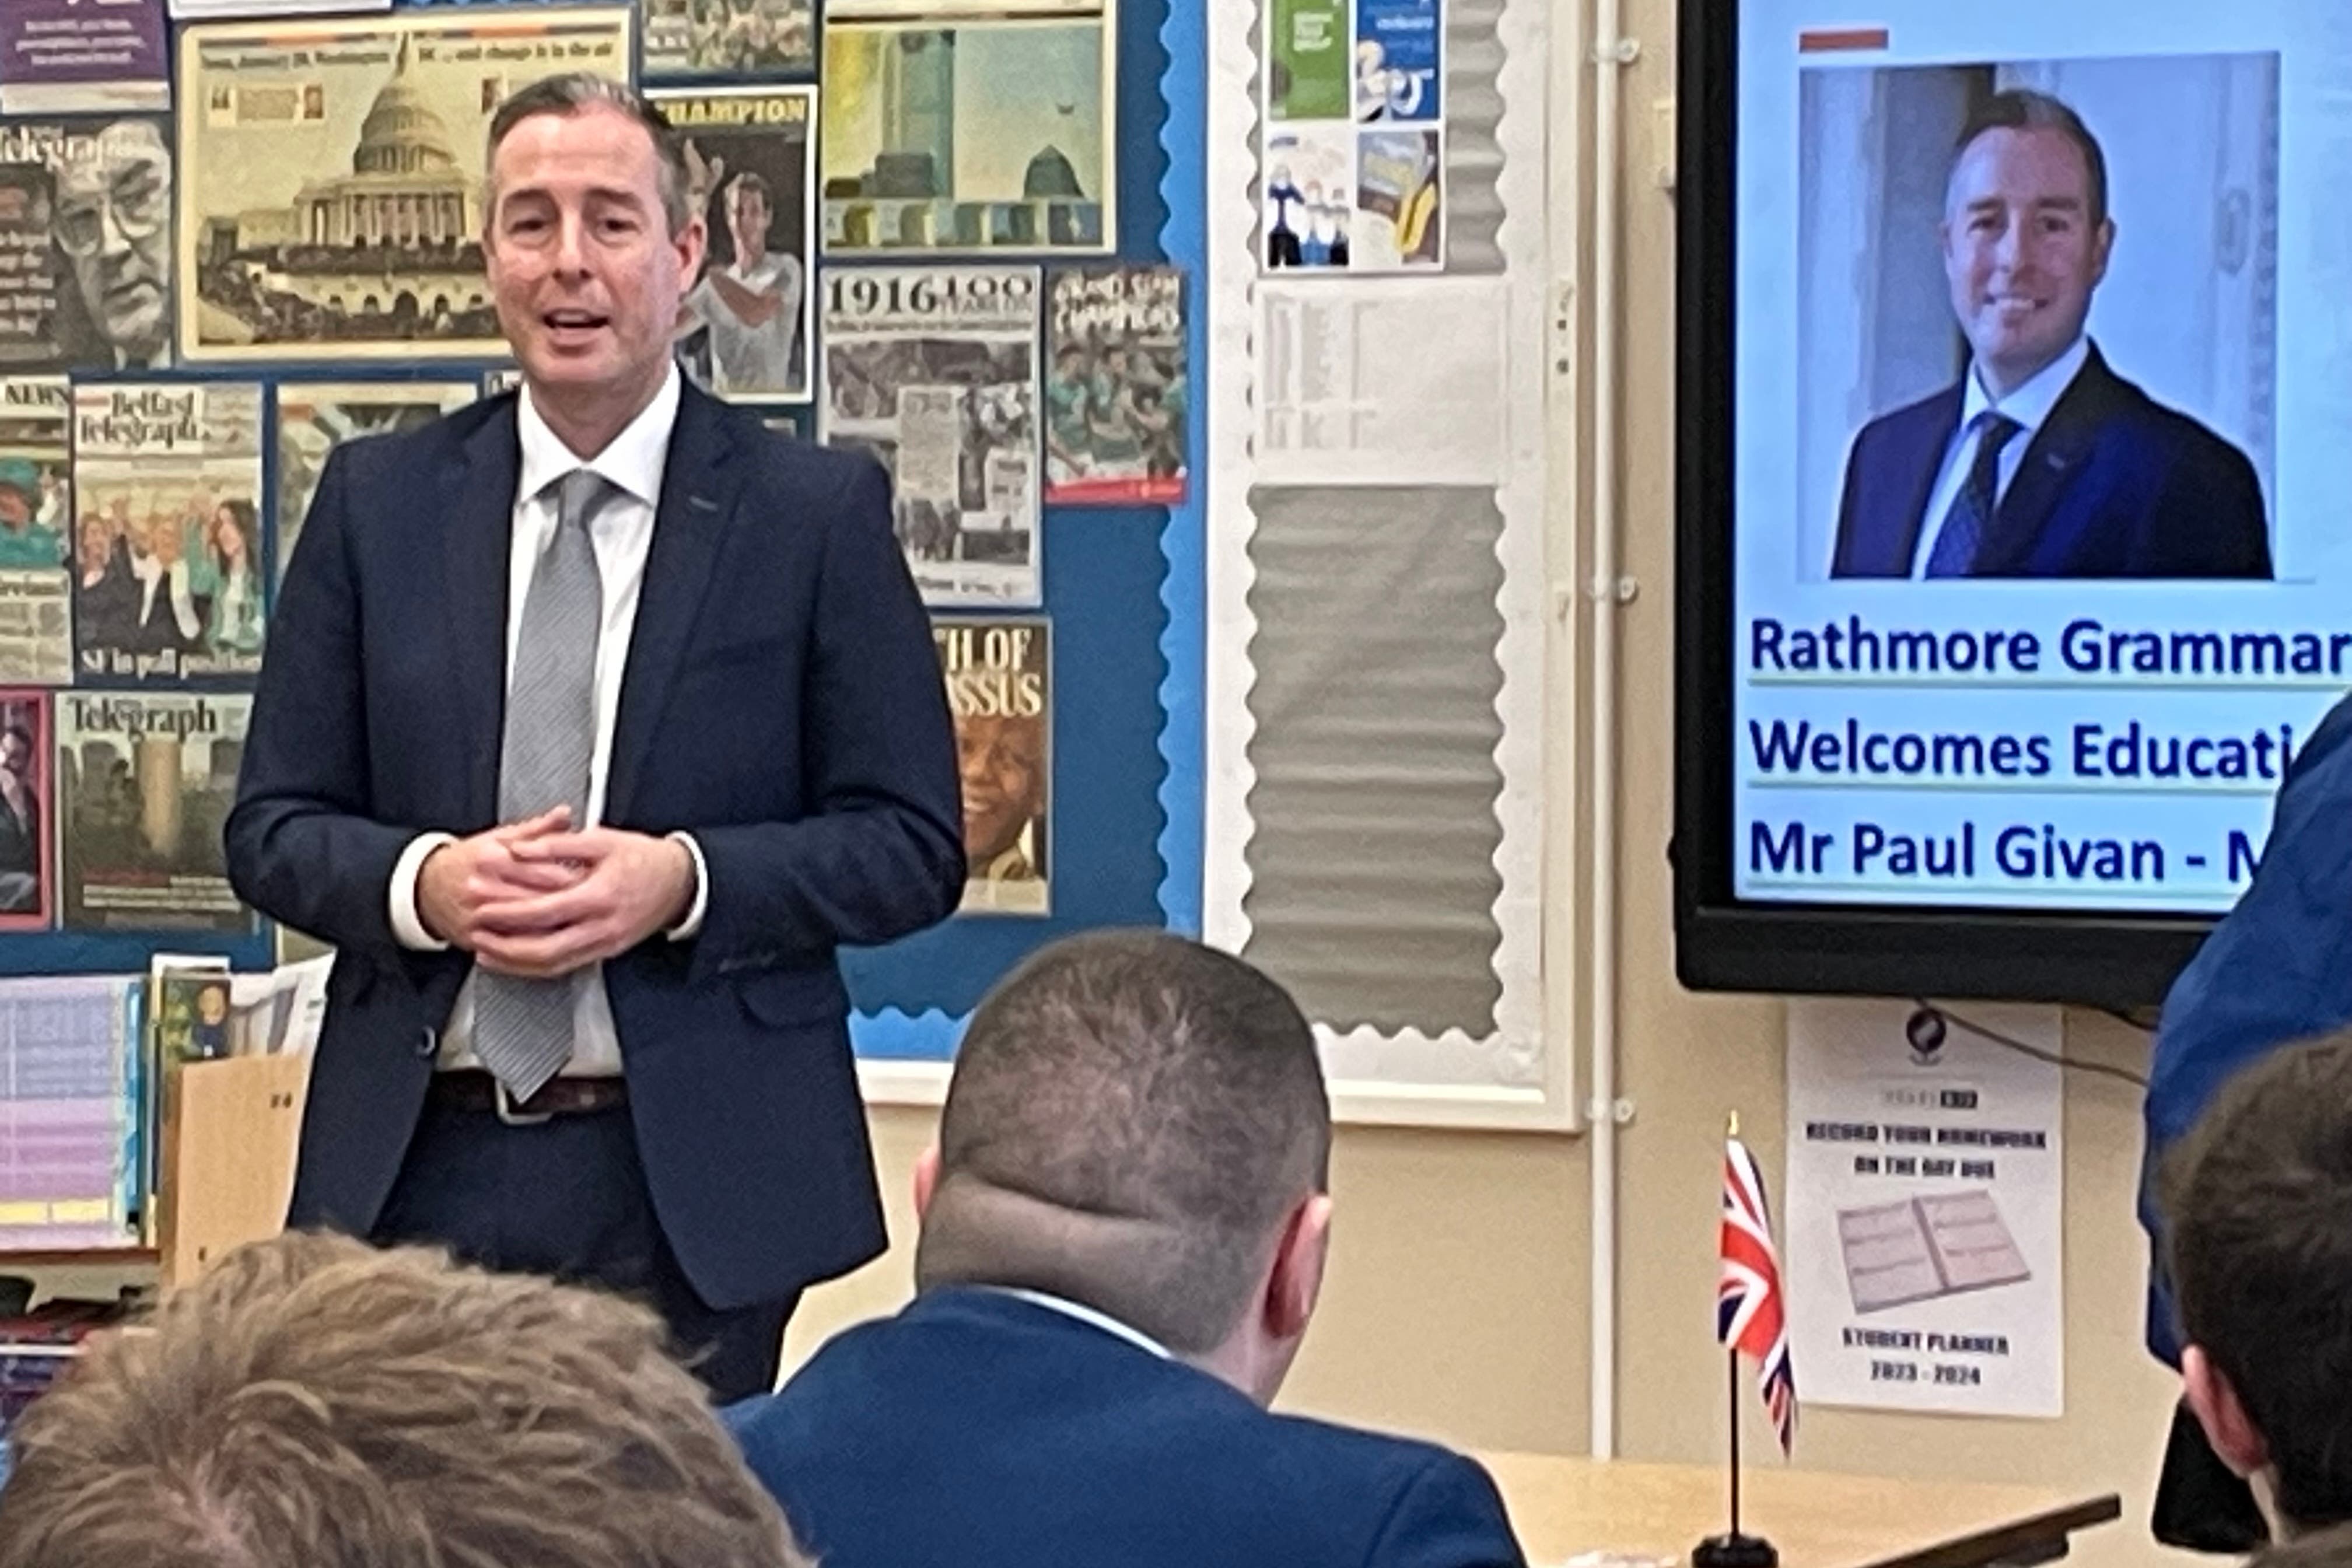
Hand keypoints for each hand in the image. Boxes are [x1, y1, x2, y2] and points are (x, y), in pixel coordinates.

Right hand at [415, 808, 582, 950]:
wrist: (426, 887)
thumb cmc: (468, 861)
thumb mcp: (499, 837)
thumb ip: (537, 828)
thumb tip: (566, 814)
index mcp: (494, 859)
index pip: (544, 869)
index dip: (576, 875)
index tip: (596, 876)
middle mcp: (485, 887)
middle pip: (540, 899)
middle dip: (572, 902)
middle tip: (596, 902)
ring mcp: (480, 915)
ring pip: (529, 926)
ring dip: (558, 925)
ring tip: (582, 921)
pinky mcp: (476, 938)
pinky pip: (513, 947)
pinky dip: (537, 945)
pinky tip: (557, 940)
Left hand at [468, 828, 695, 979]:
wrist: (681, 883)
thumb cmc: (645, 859)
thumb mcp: (602, 840)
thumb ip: (556, 844)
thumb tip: (518, 849)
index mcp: (600, 895)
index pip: (544, 911)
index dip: (508, 912)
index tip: (481, 909)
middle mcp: (602, 926)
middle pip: (545, 948)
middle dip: (505, 946)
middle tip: (476, 935)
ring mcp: (606, 943)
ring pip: (553, 964)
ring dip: (516, 962)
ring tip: (486, 953)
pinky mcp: (607, 951)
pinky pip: (566, 966)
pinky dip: (536, 967)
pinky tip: (517, 961)